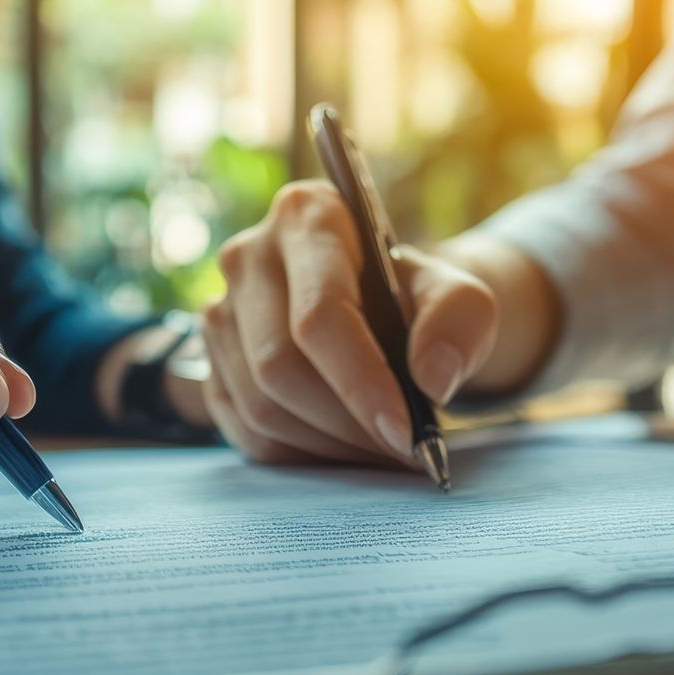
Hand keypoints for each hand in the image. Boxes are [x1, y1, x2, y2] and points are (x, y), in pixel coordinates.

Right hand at [201, 181, 499, 464]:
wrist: (385, 311)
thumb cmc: (419, 300)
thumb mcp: (462, 296)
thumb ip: (462, 322)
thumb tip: (431, 379)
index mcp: (307, 217)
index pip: (320, 314)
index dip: (361, 381)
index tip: (405, 433)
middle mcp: (248, 257)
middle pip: (279, 366)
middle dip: (348, 424)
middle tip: (403, 451)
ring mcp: (220, 312)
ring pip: (260, 407)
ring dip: (329, 447)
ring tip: (381, 451)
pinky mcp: (211, 363)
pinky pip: (246, 433)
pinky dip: (303, 456)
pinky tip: (345, 450)